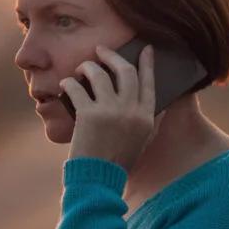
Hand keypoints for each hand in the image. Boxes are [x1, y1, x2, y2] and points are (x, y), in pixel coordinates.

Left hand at [63, 43, 156, 171]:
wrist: (99, 179)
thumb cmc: (119, 161)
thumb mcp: (144, 141)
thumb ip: (152, 122)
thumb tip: (163, 105)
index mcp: (146, 117)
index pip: (150, 82)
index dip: (148, 63)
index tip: (146, 49)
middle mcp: (131, 111)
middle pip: (125, 71)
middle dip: (112, 56)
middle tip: (102, 50)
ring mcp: (110, 111)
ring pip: (100, 74)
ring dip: (88, 66)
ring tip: (82, 67)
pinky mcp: (89, 115)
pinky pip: (77, 88)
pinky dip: (69, 83)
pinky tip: (65, 83)